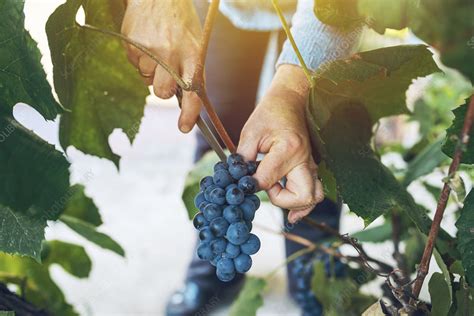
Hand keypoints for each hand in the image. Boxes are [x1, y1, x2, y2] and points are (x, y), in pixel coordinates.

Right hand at [122, 0, 201, 132]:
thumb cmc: (181, 23)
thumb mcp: (195, 45)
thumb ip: (191, 72)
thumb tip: (186, 102)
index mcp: (192, 55)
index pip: (193, 91)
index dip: (189, 113)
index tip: (183, 126)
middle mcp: (171, 54)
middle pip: (161, 92)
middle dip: (162, 90)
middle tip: (164, 76)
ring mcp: (149, 49)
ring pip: (146, 79)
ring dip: (151, 70)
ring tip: (157, 48)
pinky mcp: (131, 44)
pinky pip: (134, 64)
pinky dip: (139, 58)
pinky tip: (146, 42)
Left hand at [238, 65, 323, 222]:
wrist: (290, 101)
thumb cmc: (269, 114)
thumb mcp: (250, 133)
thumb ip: (243, 158)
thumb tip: (237, 181)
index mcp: (288, 149)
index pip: (268, 180)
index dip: (252, 185)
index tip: (243, 180)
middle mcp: (304, 159)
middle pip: (302, 196)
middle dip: (281, 201)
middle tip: (268, 189)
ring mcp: (311, 164)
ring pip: (313, 197)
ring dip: (295, 204)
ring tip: (279, 198)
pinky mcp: (312, 168)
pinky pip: (315, 193)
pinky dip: (303, 204)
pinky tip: (292, 213)